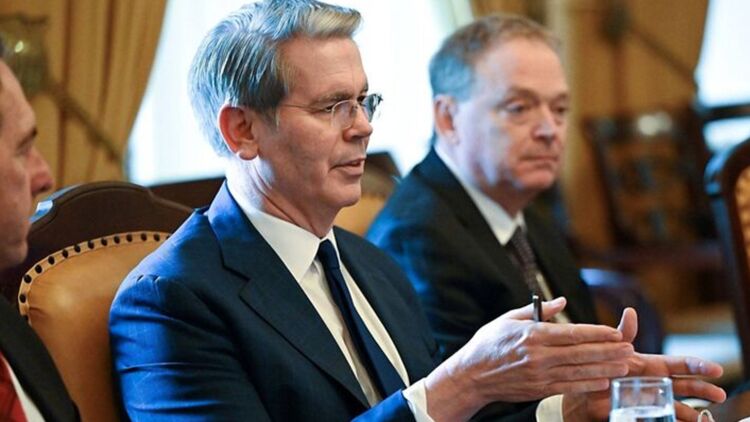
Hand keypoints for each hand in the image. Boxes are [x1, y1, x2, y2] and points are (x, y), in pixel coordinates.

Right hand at [424, 297, 632, 420]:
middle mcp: (538, 356)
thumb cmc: (488, 344)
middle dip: (608, 351)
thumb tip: (562, 301)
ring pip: (579, 371)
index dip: (596, 333)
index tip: (614, 332)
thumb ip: (538, 311)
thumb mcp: (508, 319)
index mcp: (532, 335)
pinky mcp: (539, 389)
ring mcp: (539, 375)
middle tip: (629, 348)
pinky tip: (604, 380)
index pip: (572, 333)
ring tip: (624, 365)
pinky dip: (588, 384)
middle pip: (581, 353)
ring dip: (605, 368)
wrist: (472, 375)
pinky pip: (569, 387)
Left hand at [563, 308, 726, 421]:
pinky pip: (661, 420)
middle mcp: (655, 384)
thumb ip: (623, 334)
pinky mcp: (640, 415)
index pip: (679, 364)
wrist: (579, 391)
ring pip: (678, 407)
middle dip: (703, 390)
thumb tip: (631, 312)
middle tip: (720, 395)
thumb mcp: (611, 348)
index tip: (716, 369)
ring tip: (706, 420)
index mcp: (651, 366)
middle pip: (685, 387)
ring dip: (693, 413)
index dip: (698, 366)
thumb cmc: (598, 366)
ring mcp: (650, 401)